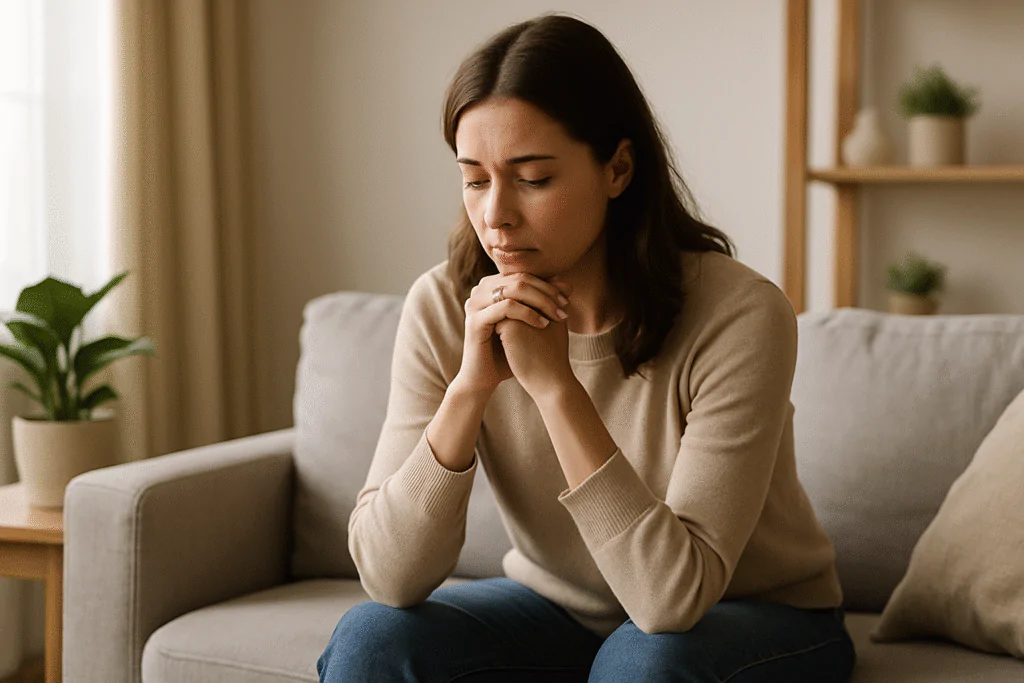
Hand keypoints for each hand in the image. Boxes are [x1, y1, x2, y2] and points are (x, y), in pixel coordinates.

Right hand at [456, 272, 572, 396]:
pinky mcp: (475, 320)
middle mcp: (480, 290)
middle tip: (565, 306)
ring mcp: (475, 303)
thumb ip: (544, 302)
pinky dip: (528, 313)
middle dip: (547, 292)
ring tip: (557, 316)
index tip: (568, 298)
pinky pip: (506, 307)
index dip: (547, 284)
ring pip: (514, 289)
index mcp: (491, 286)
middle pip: (519, 279)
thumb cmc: (508, 350)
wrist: (485, 377)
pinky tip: (543, 324)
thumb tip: (568, 285)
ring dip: (541, 301)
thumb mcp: (529, 322)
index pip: (523, 274)